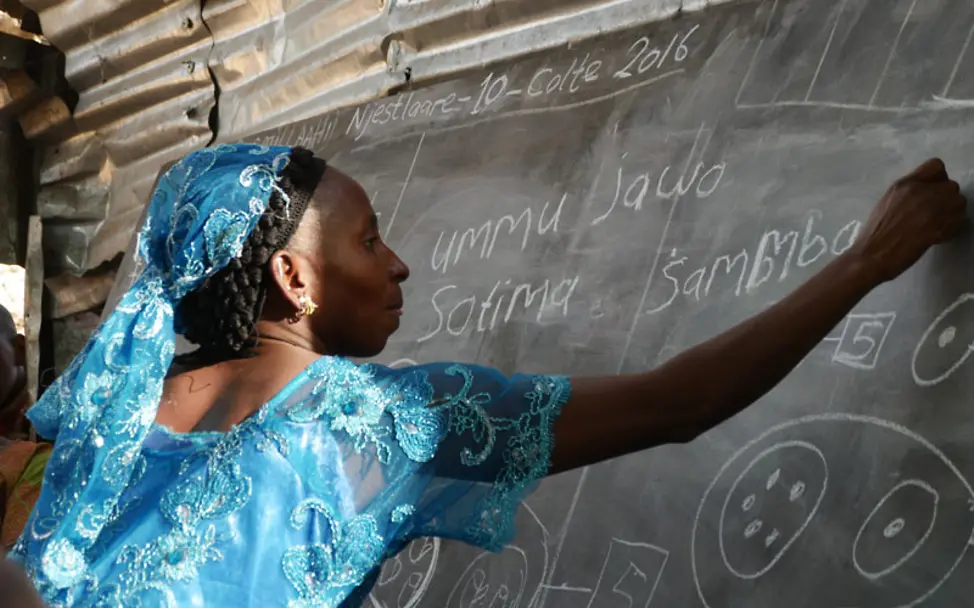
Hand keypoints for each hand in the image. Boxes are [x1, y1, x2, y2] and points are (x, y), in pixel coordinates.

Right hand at [851, 158, 966, 283]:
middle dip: (947, 200)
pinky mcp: (940, 225)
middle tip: (935, 215)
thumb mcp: (888, 202)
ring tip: (937, 226)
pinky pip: (958, 221)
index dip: (939, 179)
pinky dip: (951, 229)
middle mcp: (920, 191)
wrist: (871, 255)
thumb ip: (908, 193)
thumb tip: (926, 194)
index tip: (933, 192)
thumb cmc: (874, 233)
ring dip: (952, 214)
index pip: (936, 166)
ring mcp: (931, 208)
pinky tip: (937, 236)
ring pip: (959, 203)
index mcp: (905, 184)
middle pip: (951, 186)